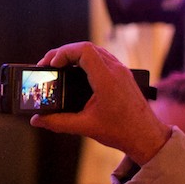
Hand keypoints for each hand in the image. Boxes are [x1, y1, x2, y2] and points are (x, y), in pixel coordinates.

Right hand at [28, 42, 171, 164]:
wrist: (147, 136)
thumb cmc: (122, 131)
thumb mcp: (85, 127)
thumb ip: (58, 122)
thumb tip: (37, 120)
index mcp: (107, 79)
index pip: (84, 51)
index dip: (64, 53)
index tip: (52, 65)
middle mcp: (116, 70)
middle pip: (86, 47)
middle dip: (64, 53)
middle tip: (49, 65)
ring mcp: (121, 71)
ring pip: (95, 51)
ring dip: (76, 54)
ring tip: (60, 66)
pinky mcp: (124, 75)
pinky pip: (103, 58)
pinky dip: (87, 60)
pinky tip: (78, 72)